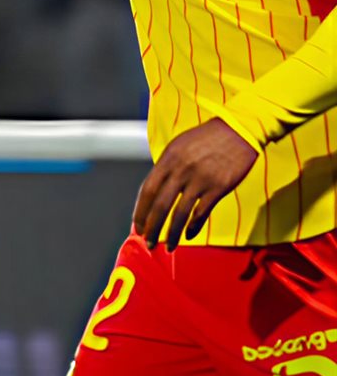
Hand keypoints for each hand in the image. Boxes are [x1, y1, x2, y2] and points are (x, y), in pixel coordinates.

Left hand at [133, 118, 258, 250]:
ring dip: (172, 234)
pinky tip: (189, 236)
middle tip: (148, 242)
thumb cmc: (207, 137)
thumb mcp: (179, 146)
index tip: (138, 225)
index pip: (147, 190)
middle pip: (159, 206)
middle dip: (152, 228)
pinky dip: (193, 228)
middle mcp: (180, 170)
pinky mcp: (218, 188)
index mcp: (168, 159)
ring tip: (168, 246)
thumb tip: (156, 190)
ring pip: (179, 215)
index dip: (141, 211)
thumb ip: (167, 167)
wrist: (238, 129)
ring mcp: (199, 180)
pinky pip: (201, 213)